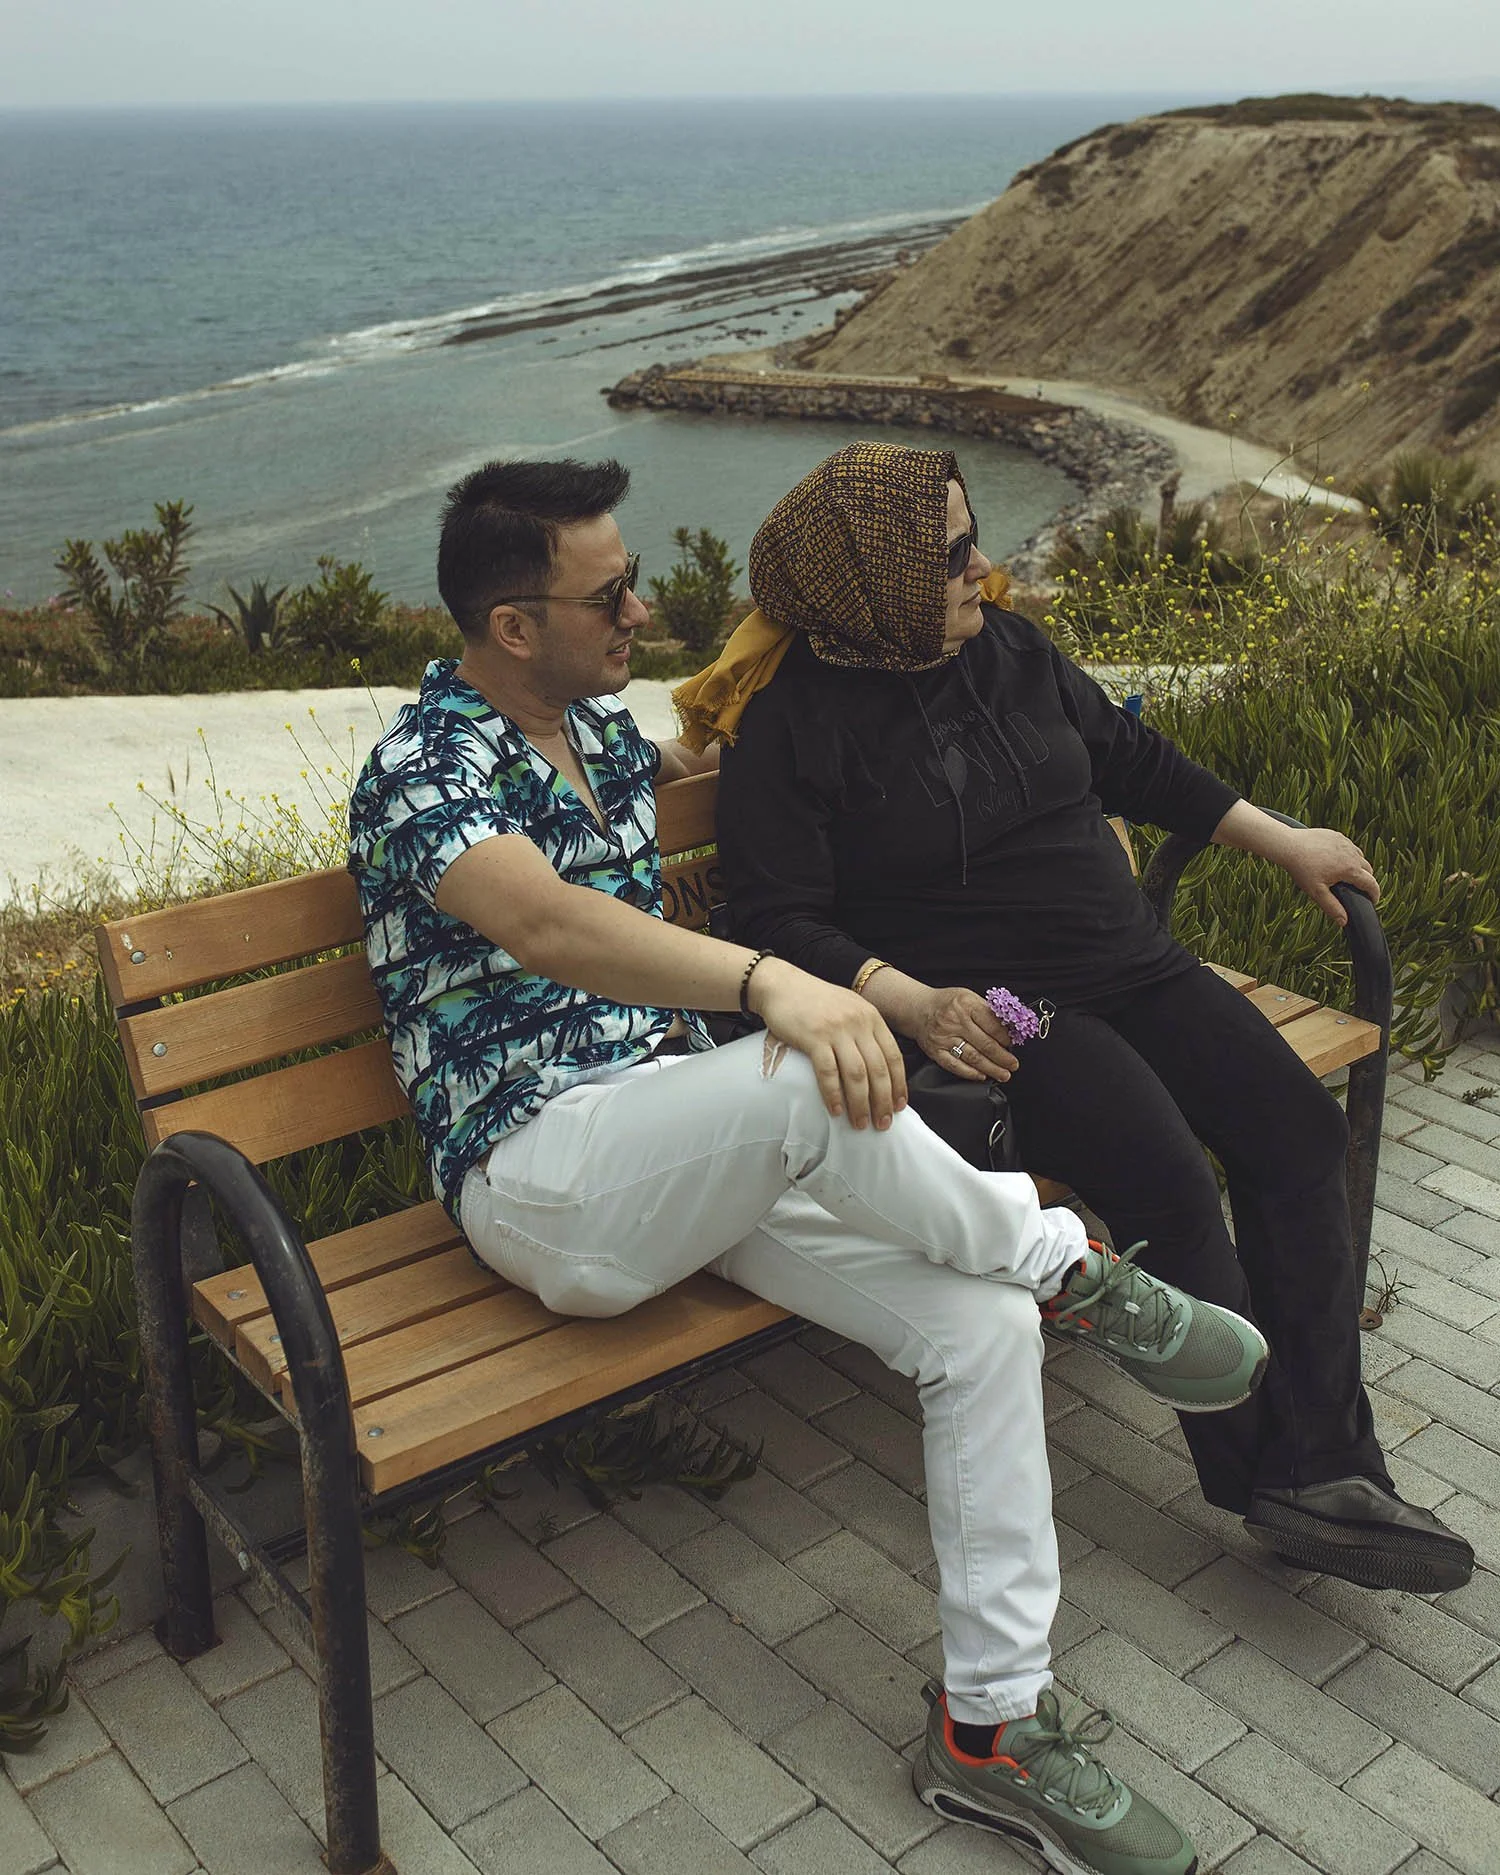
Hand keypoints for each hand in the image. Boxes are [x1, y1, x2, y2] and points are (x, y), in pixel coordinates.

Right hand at [747, 959, 908, 1129]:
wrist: (781, 984)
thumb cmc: (814, 1000)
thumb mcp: (849, 1008)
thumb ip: (864, 1030)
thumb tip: (877, 1067)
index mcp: (871, 1017)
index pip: (894, 1056)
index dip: (898, 1084)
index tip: (899, 1106)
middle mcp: (858, 1023)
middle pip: (878, 1070)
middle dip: (883, 1101)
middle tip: (883, 1124)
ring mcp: (836, 1030)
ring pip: (857, 1075)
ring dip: (860, 1104)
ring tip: (860, 1123)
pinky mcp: (814, 1038)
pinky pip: (828, 1073)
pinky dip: (833, 1095)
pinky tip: (835, 1110)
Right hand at [910, 986, 1020, 1082]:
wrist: (918, 1009)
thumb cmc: (946, 1003)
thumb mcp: (968, 996)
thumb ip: (987, 1011)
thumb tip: (1008, 1029)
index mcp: (966, 1005)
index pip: (992, 1025)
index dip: (1006, 1038)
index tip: (1013, 1044)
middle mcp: (955, 1021)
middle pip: (985, 1044)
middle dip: (1003, 1057)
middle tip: (1013, 1065)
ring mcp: (944, 1038)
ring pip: (972, 1057)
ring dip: (991, 1068)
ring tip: (1003, 1074)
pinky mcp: (935, 1051)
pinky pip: (955, 1066)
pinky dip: (970, 1073)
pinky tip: (981, 1075)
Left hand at [1276, 827, 1380, 925]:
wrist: (1289, 845)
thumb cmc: (1302, 869)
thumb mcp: (1316, 892)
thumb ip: (1332, 907)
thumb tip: (1344, 922)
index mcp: (1350, 869)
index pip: (1371, 883)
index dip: (1374, 894)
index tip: (1372, 901)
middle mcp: (1352, 854)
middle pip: (1368, 869)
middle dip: (1367, 880)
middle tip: (1358, 890)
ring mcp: (1345, 842)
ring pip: (1359, 857)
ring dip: (1358, 866)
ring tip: (1348, 876)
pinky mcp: (1337, 836)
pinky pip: (1349, 847)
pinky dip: (1348, 855)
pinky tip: (1337, 861)